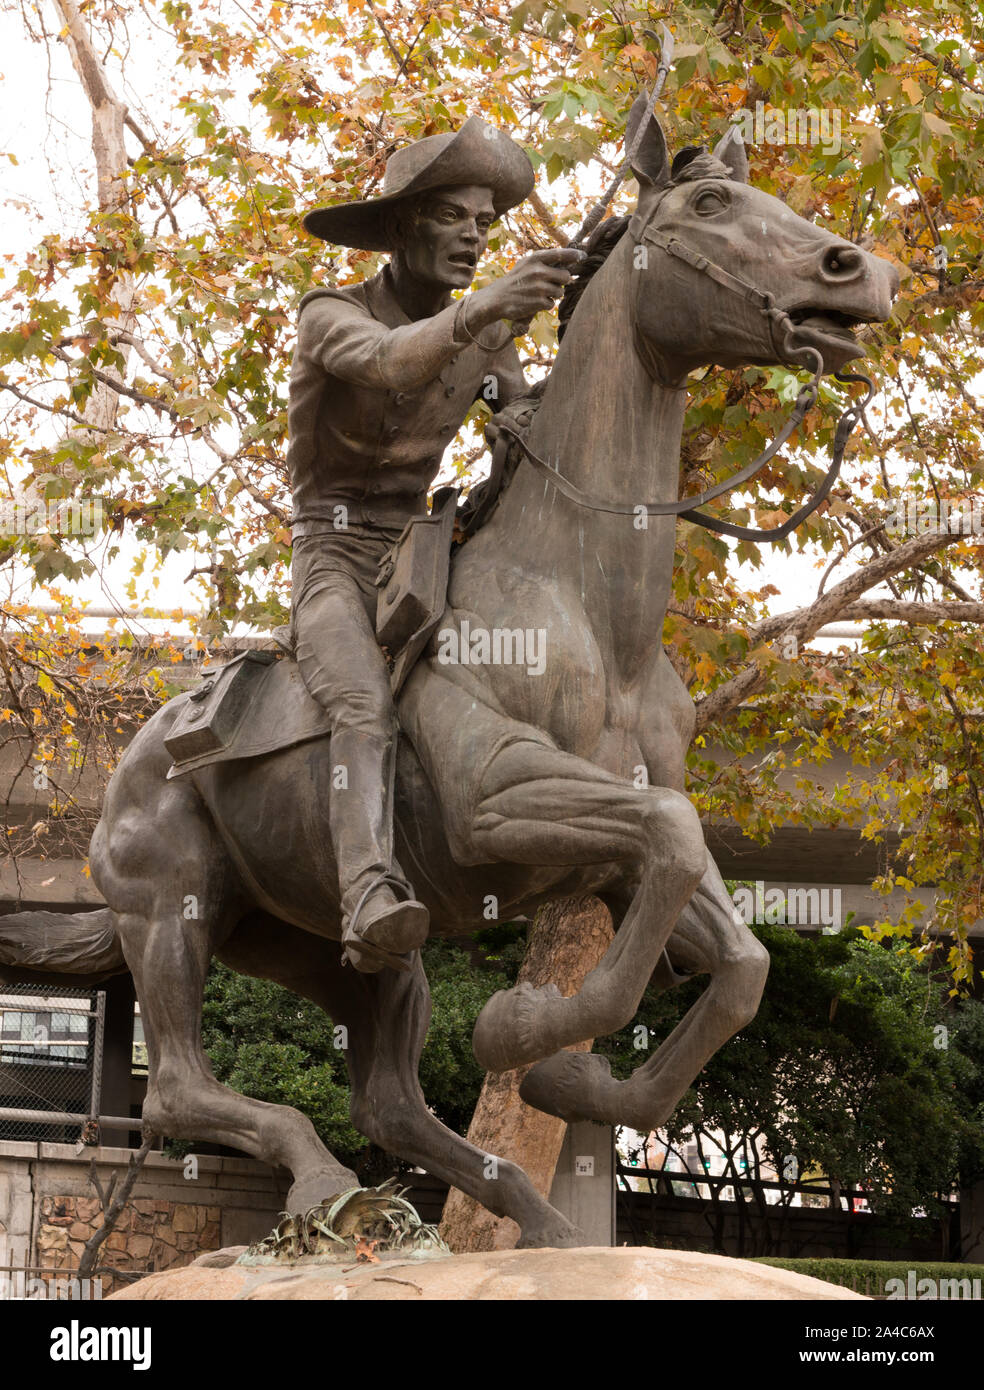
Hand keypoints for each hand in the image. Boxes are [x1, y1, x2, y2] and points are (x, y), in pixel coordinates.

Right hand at [468, 248, 586, 329]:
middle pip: (566, 277)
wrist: (496, 299)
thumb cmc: (515, 281)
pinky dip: (546, 305)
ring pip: (560, 292)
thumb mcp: (526, 264)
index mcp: (535, 258)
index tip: (583, 257)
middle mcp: (538, 271)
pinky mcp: (538, 302)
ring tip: (539, 294)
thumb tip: (568, 261)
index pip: (561, 254)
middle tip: (551, 284)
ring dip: (554, 295)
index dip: (574, 255)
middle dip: (562, 282)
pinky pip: (552, 304)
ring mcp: (538, 287)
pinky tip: (534, 302)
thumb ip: (544, 261)